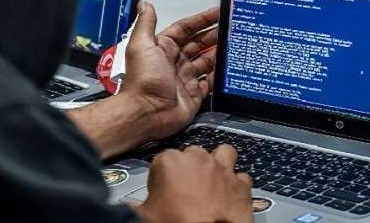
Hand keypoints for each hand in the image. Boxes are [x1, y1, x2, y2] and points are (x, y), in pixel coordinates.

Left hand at [121, 2, 218, 140]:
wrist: (147, 113)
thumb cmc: (143, 80)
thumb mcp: (141, 45)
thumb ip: (145, 23)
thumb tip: (145, 4)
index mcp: (163, 48)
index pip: (186, 29)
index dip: (201, 20)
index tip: (217, 12)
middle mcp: (174, 62)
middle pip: (199, 43)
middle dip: (214, 34)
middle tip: (231, 26)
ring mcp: (185, 78)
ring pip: (207, 61)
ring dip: (219, 52)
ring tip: (234, 43)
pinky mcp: (194, 94)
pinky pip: (210, 82)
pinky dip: (219, 76)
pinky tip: (229, 68)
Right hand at [134, 145, 252, 222]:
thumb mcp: (145, 215)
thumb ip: (136, 205)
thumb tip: (127, 208)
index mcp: (169, 161)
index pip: (162, 160)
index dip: (163, 176)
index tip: (163, 190)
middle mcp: (197, 159)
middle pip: (193, 154)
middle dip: (191, 167)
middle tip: (187, 188)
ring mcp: (222, 169)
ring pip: (224, 154)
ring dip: (220, 163)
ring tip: (214, 180)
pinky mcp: (242, 185)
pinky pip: (242, 177)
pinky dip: (237, 185)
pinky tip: (231, 196)